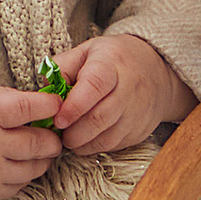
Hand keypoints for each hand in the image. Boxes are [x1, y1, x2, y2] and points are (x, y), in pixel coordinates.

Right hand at [0, 88, 69, 199]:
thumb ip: (6, 101)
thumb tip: (42, 105)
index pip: (29, 108)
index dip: (49, 105)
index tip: (55, 105)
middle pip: (40, 143)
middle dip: (51, 137)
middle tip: (50, 132)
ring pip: (36, 167)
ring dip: (40, 157)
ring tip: (32, 148)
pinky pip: (21, 184)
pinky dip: (23, 174)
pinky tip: (13, 163)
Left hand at [38, 30, 188, 154]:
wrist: (156, 70)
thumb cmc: (112, 60)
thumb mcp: (86, 52)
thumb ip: (63, 67)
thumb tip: (44, 89)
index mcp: (111, 63)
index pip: (94, 86)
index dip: (74, 106)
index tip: (58, 120)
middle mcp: (129, 88)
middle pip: (100, 117)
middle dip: (73, 132)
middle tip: (58, 132)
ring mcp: (137, 112)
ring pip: (107, 138)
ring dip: (82, 143)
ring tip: (68, 138)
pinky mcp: (140, 130)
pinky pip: (115, 146)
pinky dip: (95, 147)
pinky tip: (85, 140)